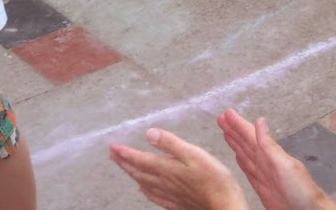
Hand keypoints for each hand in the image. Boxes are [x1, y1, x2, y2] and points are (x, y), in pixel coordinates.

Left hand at [110, 128, 247, 209]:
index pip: (140, 159)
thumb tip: (149, 133)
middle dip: (124, 162)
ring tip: (123, 167)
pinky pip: (154, 196)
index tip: (112, 146)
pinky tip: (143, 189)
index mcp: (166, 168)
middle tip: (112, 154)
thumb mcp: (193, 153)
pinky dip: (145, 190)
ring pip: (144, 183)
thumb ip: (170, 143)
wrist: (223, 206)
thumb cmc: (213, 178)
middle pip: (138, 172)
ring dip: (132, 174)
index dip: (125, 153)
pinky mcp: (177, 203)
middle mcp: (164, 182)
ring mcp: (169, 194)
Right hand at [220, 111, 335, 209]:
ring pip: (246, 155)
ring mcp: (265, 176)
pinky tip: (238, 157)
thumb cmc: (302, 191)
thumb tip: (260, 121)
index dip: (238, 125)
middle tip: (222, 119)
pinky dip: (242, 162)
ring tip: (226, 134)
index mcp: (270, 156)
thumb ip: (270, 145)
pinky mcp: (263, 189)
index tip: (227, 114)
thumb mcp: (284, 164)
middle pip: (246, 143)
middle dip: (234, 131)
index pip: (250, 136)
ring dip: (236, 144)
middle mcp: (266, 163)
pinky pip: (249, 172)